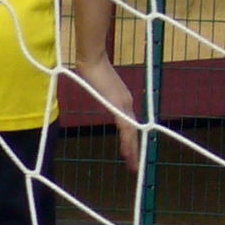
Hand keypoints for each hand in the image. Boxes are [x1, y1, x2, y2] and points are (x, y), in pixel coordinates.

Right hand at [73, 55, 139, 171]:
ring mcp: (125, 104)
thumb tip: (94, 88)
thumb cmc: (89, 66)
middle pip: (133, 130)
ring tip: (133, 165)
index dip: (130, 138)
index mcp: (122, 99)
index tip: (130, 151)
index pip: (129, 122)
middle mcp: (127, 102)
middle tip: (134, 165)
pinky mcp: (119, 105)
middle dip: (134, 148)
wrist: (92, 58)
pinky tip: (128, 153)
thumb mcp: (96, 82)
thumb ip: (99, 89)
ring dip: (132, 150)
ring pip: (131, 132)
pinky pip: (125, 127)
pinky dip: (127, 142)